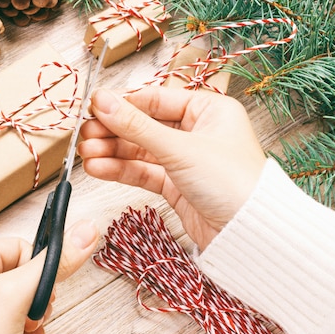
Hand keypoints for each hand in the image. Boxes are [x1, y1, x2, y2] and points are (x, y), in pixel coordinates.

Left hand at [0, 219, 98, 333]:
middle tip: (34, 316)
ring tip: (26, 331)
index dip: (38, 272)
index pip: (19, 247)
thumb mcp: (17, 296)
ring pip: (3, 295)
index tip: (43, 296)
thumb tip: (86, 230)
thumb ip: (52, 263)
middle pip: (13, 272)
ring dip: (23, 312)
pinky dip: (8, 324)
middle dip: (32, 296)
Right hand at [78, 87, 265, 249]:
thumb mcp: (180, 148)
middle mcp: (197, 133)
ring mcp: (185, 160)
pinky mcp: (176, 186)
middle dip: (113, 131)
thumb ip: (137, 126)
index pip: (156, 100)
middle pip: (144, 126)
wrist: (249, 233)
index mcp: (208, 110)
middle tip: (85, 133)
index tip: (94, 107)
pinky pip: (143, 172)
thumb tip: (103, 102)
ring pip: (140, 151)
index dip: (123, 104)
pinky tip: (98, 168)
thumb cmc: (234, 182)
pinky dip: (120, 170)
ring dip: (111, 152)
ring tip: (86, 153)